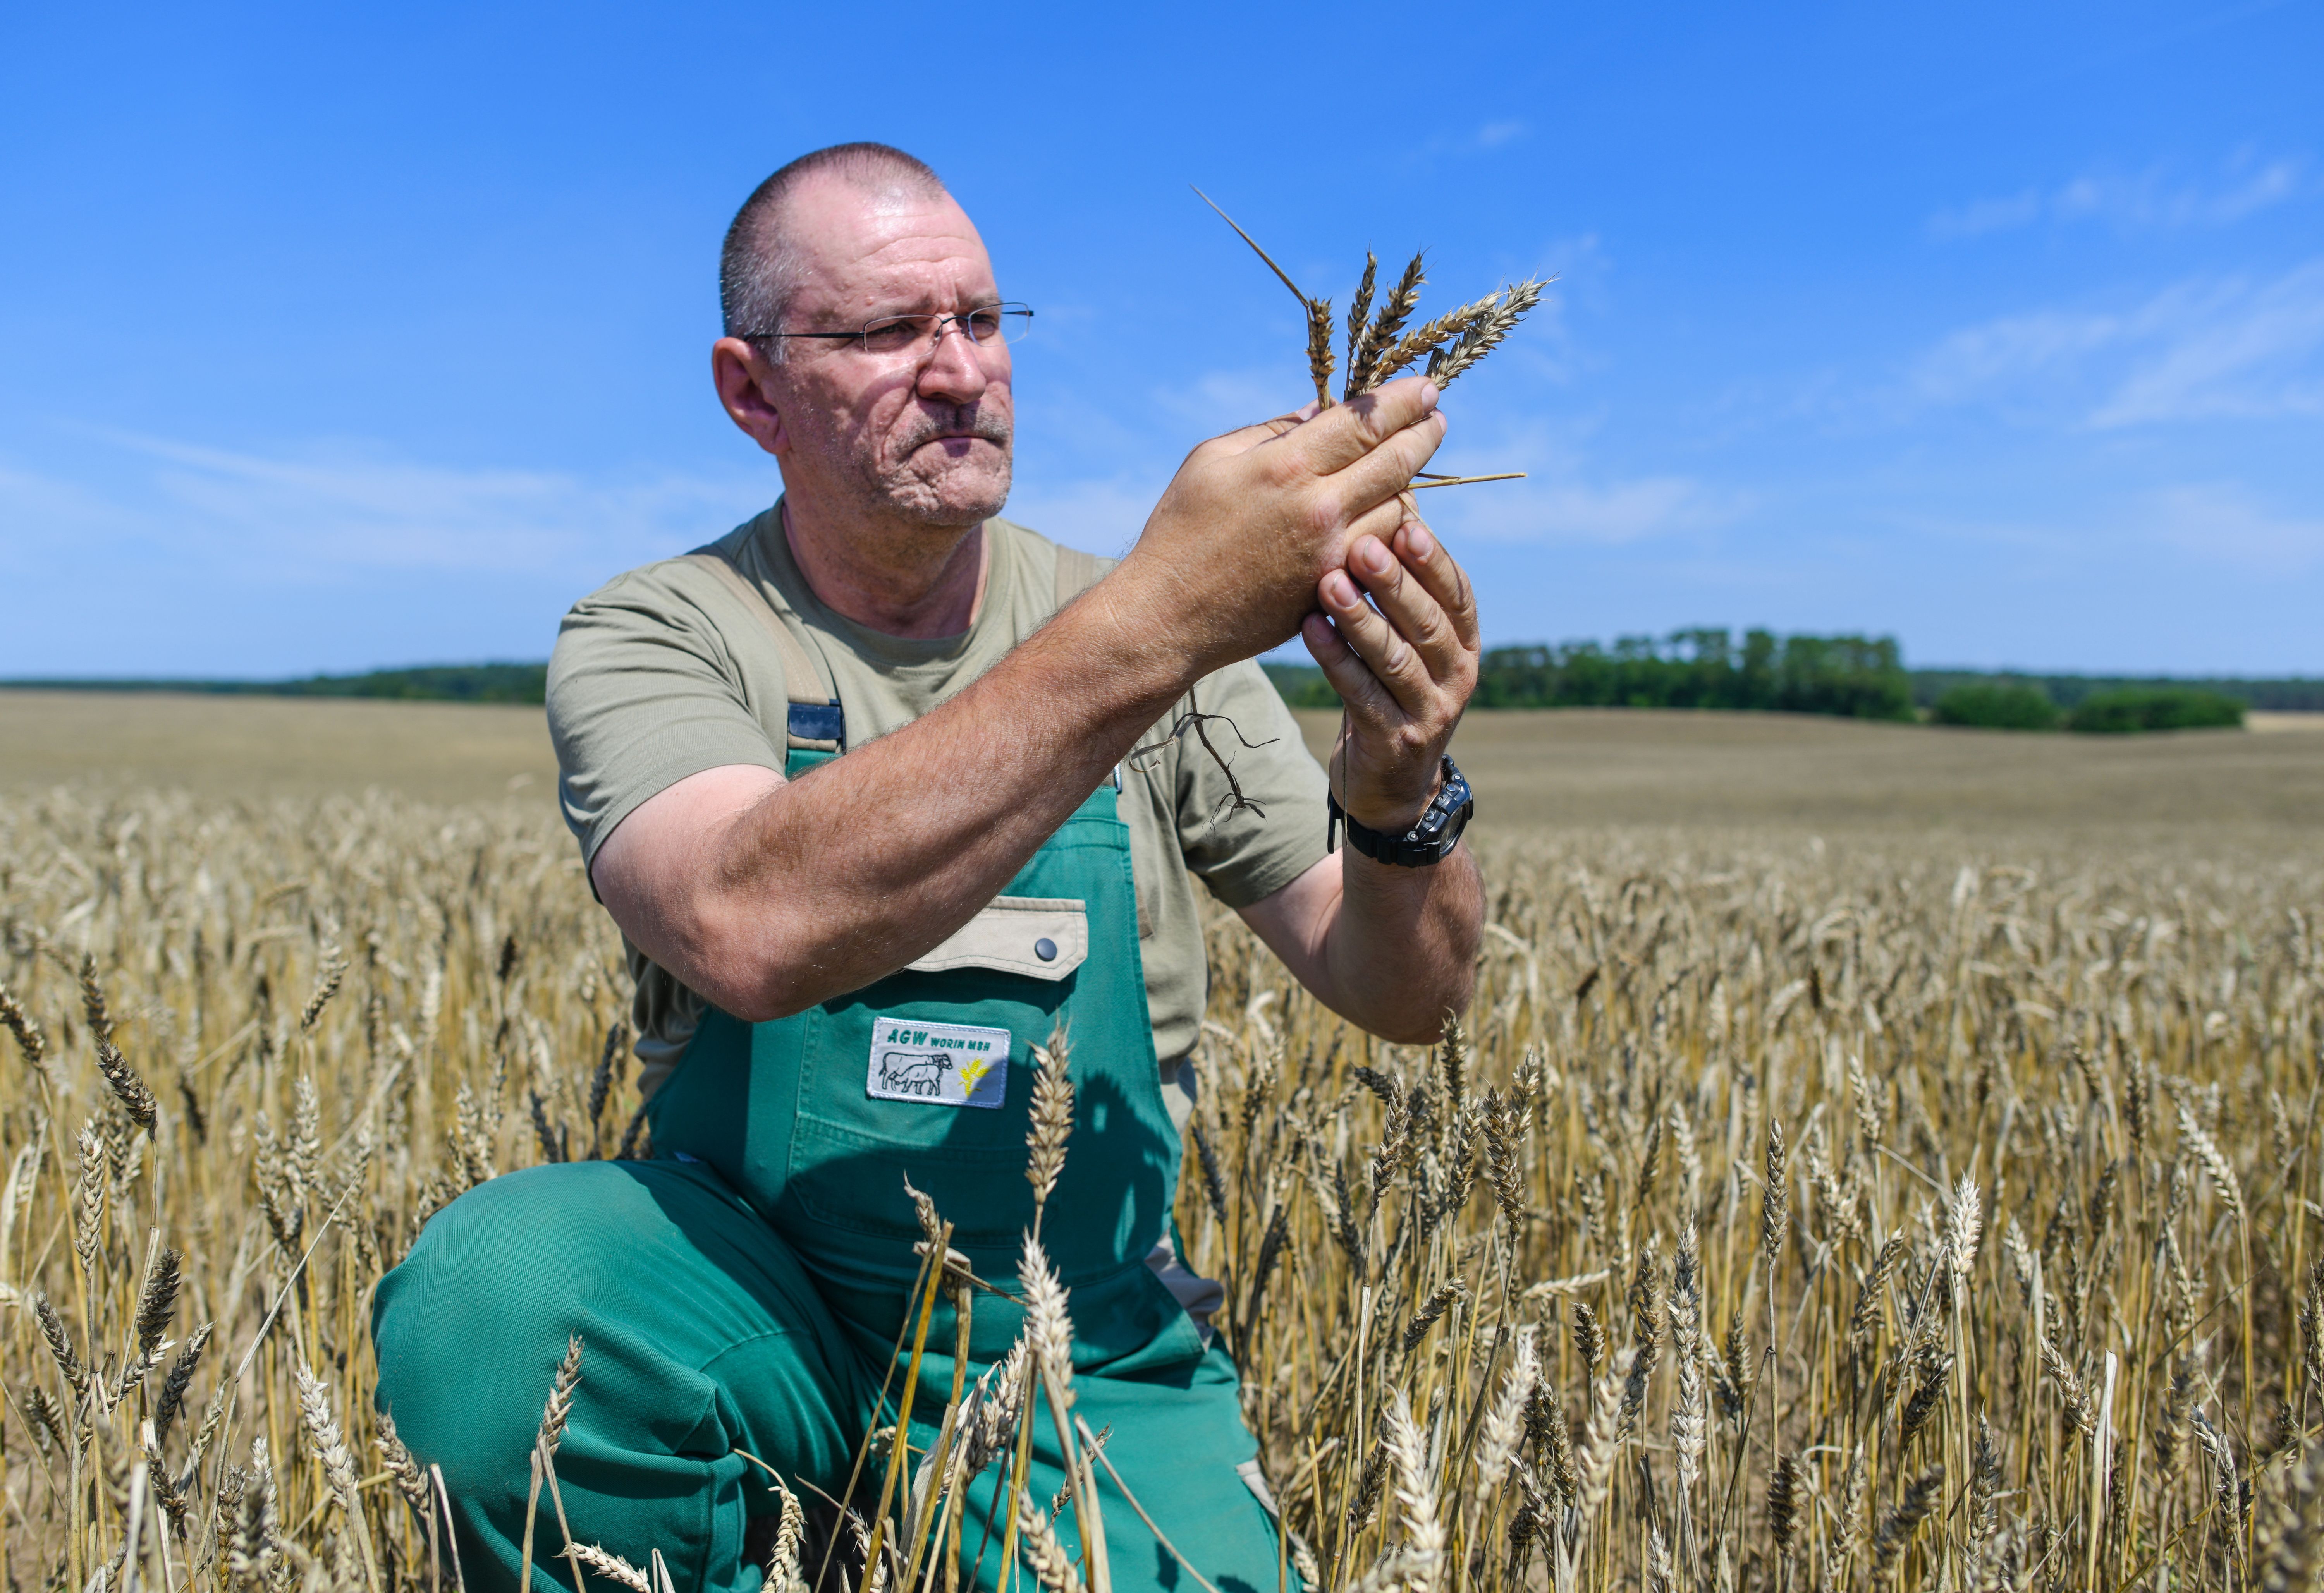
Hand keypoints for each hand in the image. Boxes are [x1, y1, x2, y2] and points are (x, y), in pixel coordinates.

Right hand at [1108, 378, 1447, 675]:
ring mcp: (1332, 555)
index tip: (1426, 386)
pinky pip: (1385, 551)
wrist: (1169, 615)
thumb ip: (1271, 430)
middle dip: (1424, 432)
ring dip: (1409, 484)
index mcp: (1287, 465)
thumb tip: (1320, 410)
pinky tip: (1389, 513)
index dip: (1403, 399)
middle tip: (1436, 417)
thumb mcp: (1211, 460)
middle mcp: (1319, 509)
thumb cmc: (1180, 530)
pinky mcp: (1334, 591)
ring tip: (1407, 466)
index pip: (1366, 420)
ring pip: (1401, 508)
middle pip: (1397, 460)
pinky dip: (1393, 529)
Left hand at [1301, 514, 1479, 833]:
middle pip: (1427, 622)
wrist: (1390, 783)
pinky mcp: (1394, 740)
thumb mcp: (1408, 641)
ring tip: (1329, 584)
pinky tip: (1310, 629)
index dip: (1432, 558)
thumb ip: (1404, 589)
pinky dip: (1336, 660)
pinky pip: (1362, 694)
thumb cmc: (1391, 689)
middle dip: (1394, 582)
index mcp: (1465, 642)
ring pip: (1395, 658)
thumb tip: (1391, 504)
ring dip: (1360, 619)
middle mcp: (1457, 675)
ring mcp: (1430, 711)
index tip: (1405, 520)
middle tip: (1359, 545)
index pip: (1457, 593)